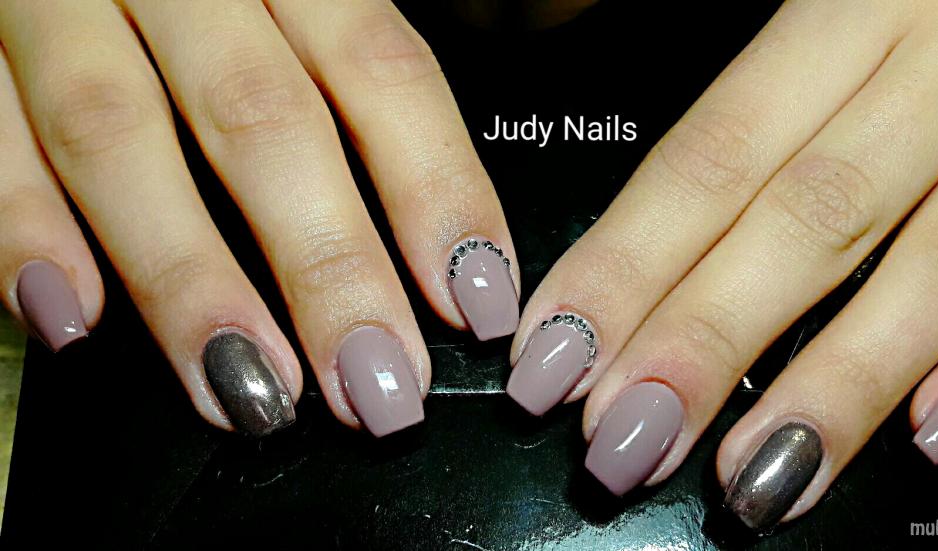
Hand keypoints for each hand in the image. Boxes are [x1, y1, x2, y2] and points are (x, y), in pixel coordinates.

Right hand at [0, 1, 519, 436]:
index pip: (382, 69)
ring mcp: (61, 0)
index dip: (436, 189)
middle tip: (378, 384)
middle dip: (326, 266)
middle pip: (264, 120)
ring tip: (251, 389)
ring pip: (118, 135)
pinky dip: (24, 227)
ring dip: (188, 279)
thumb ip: (342, 78)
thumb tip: (434, 233)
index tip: (475, 297)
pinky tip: (75, 322)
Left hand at [505, 0, 937, 530]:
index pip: (715, 153)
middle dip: (709, 340)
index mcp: (851, 4)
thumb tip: (649, 250)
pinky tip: (935, 431)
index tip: (558, 353)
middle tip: (627, 435)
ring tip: (756, 474)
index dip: (628, 262)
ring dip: (842, 380)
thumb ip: (759, 112)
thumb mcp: (838, 5)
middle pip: (811, 218)